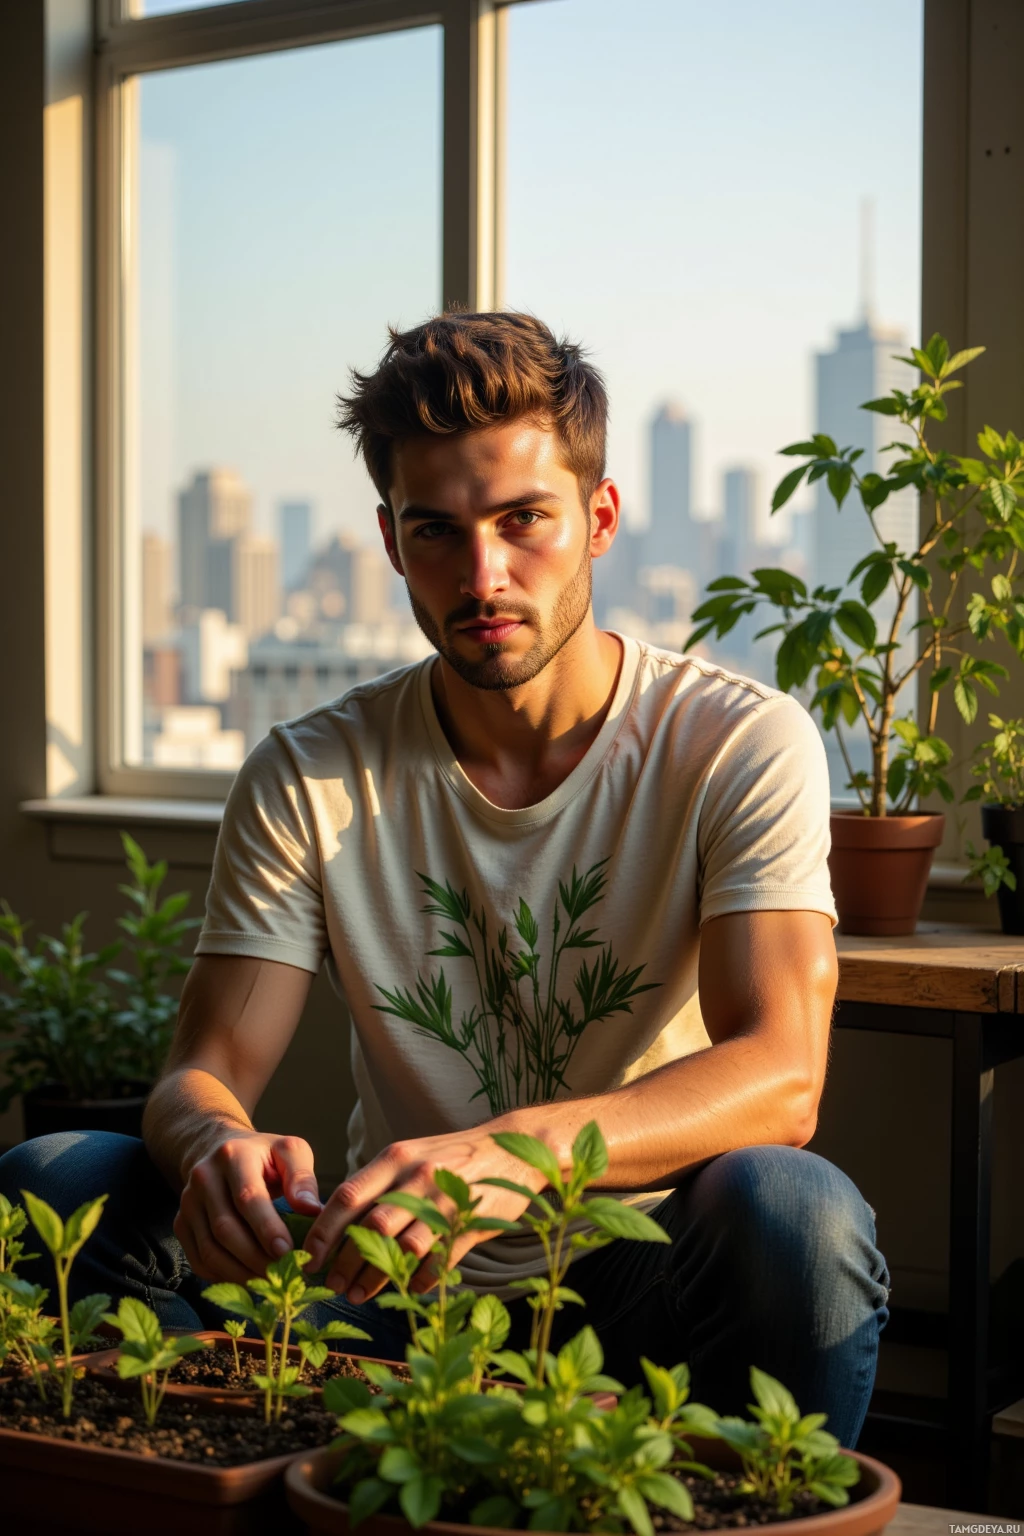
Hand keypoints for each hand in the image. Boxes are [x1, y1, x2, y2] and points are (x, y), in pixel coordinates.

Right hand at [174, 1130, 321, 1282]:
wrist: (220, 1150)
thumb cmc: (263, 1156)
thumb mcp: (289, 1152)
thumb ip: (302, 1177)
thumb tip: (312, 1210)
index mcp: (233, 1155)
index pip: (247, 1197)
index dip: (266, 1228)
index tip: (288, 1252)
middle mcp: (203, 1178)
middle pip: (225, 1228)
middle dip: (255, 1258)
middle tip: (283, 1275)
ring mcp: (188, 1202)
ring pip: (209, 1249)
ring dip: (240, 1273)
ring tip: (268, 1282)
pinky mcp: (181, 1223)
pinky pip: (198, 1259)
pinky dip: (222, 1277)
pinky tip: (247, 1280)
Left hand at [302, 1126, 550, 1301]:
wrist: (510, 1148)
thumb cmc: (451, 1156)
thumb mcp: (411, 1154)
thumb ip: (379, 1181)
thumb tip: (336, 1217)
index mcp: (395, 1159)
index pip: (347, 1196)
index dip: (323, 1231)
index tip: (310, 1257)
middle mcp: (417, 1178)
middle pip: (371, 1227)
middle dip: (346, 1261)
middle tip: (334, 1285)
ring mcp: (445, 1202)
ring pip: (402, 1249)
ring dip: (377, 1277)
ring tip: (360, 1294)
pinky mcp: (471, 1224)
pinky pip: (438, 1261)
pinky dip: (419, 1280)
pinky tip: (408, 1288)